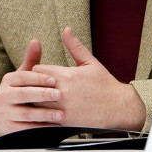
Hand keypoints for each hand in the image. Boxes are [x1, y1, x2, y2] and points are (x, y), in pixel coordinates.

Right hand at [0, 38, 63, 139]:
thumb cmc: (17, 92)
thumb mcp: (22, 75)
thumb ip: (31, 60)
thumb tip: (36, 41)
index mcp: (8, 81)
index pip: (23, 77)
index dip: (39, 78)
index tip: (55, 80)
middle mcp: (4, 96)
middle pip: (24, 95)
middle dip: (42, 95)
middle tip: (59, 95)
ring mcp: (5, 113)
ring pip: (25, 114)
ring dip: (44, 114)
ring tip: (60, 114)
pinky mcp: (9, 129)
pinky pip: (26, 129)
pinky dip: (40, 129)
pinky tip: (54, 127)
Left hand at [31, 27, 145, 131]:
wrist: (118, 107)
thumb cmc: (105, 84)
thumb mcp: (90, 62)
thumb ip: (75, 46)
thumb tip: (66, 30)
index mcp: (66, 75)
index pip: (37, 71)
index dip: (37, 72)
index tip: (40, 74)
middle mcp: (62, 92)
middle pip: (33, 87)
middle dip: (32, 87)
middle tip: (33, 88)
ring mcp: (62, 109)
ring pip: (36, 105)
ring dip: (35, 103)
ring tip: (35, 101)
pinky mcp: (64, 122)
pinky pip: (45, 119)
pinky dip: (41, 117)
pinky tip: (41, 115)